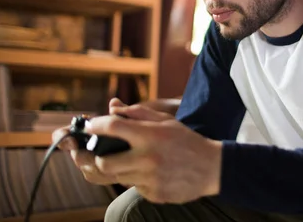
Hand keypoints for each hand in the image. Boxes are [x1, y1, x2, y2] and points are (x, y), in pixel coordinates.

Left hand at [86, 108, 222, 203]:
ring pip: (117, 177)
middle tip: (99, 153)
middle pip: (103, 162)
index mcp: (150, 135)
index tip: (90, 126)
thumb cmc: (187, 141)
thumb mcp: (166, 121)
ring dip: (118, 169)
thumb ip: (137, 113)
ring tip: (131, 161)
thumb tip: (112, 107)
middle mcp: (147, 158)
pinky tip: (151, 173)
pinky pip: (134, 188)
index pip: (112, 127)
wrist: (212, 168)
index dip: (95, 126)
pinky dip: (136, 180)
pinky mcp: (153, 194)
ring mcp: (150, 179)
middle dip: (97, 158)